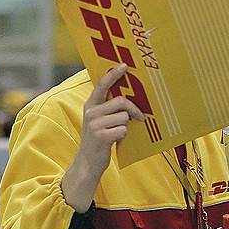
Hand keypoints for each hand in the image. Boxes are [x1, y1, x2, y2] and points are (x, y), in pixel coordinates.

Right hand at [62, 66, 144, 212]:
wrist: (88, 162)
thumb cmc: (99, 140)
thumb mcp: (99, 121)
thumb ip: (108, 108)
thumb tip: (128, 99)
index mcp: (90, 106)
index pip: (101, 85)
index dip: (113, 74)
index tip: (124, 66)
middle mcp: (91, 112)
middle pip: (121, 101)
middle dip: (134, 110)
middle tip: (140, 117)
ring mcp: (95, 124)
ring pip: (124, 117)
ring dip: (126, 126)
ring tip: (117, 133)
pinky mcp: (101, 136)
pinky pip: (123, 130)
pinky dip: (123, 137)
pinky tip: (115, 141)